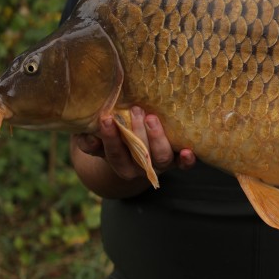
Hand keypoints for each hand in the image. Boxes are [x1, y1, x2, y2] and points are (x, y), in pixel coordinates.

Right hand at [73, 106, 195, 182]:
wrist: (135, 147)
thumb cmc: (113, 136)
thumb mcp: (96, 137)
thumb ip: (88, 138)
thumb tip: (89, 137)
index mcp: (121, 164)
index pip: (115, 154)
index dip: (110, 138)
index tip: (106, 118)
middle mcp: (141, 168)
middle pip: (139, 156)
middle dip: (136, 133)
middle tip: (135, 110)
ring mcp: (160, 164)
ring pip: (161, 158)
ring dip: (157, 138)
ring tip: (151, 117)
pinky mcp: (177, 159)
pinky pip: (183, 164)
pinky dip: (186, 160)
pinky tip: (189, 151)